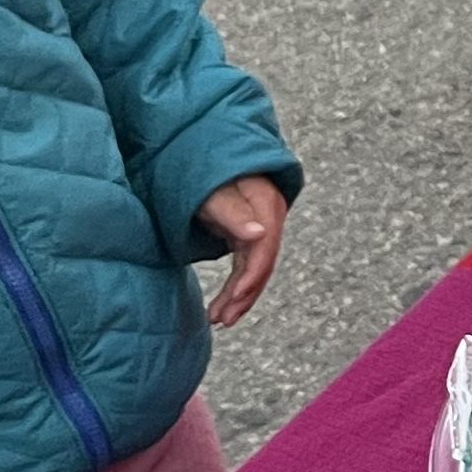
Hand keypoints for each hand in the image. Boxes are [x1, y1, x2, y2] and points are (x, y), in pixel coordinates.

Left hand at [196, 177, 287, 327]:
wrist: (202, 152)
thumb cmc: (204, 170)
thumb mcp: (213, 192)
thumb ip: (234, 213)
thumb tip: (259, 234)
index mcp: (265, 204)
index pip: (264, 248)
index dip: (251, 276)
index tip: (235, 298)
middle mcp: (268, 217)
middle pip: (262, 263)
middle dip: (243, 295)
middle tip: (220, 319)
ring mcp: (260, 226)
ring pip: (255, 268)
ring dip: (238, 297)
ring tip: (217, 319)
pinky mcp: (248, 233)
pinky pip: (247, 264)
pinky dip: (236, 285)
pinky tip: (225, 304)